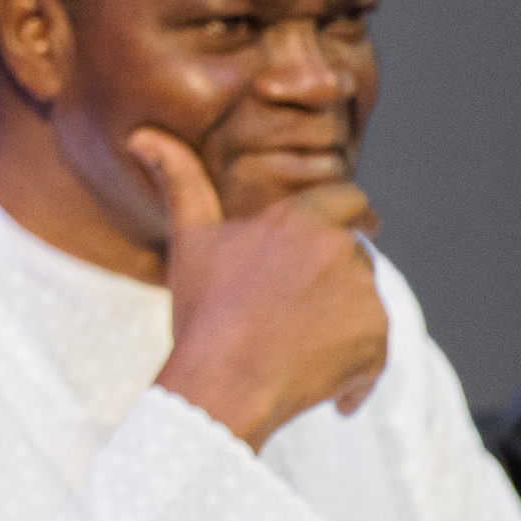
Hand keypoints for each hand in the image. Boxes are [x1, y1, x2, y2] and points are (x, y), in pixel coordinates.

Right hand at [130, 127, 387, 451]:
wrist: (220, 384)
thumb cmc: (203, 311)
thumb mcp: (190, 241)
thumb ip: (180, 180)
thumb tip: (143, 135)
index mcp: (302, 219)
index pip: (349, 200)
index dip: (349, 214)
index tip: (356, 225)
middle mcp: (342, 251)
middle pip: (353, 257)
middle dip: (332, 279)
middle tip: (295, 311)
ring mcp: (365, 298)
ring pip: (365, 303)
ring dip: (343, 323)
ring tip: (296, 350)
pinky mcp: (377, 342)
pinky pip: (376, 351)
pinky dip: (356, 369)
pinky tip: (319, 383)